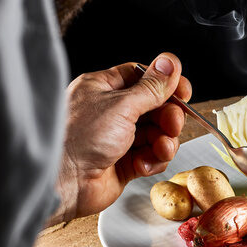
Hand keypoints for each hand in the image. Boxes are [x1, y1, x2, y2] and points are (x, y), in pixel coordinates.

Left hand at [46, 53, 191, 226]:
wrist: (63, 182)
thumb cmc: (78, 138)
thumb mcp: (121, 105)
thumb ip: (151, 87)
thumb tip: (170, 64)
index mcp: (103, 89)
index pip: (142, 78)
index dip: (166, 84)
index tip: (183, 92)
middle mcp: (111, 112)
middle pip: (155, 108)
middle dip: (168, 117)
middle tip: (172, 124)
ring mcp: (118, 139)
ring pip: (157, 134)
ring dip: (164, 142)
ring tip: (160, 148)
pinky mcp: (124, 163)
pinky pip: (151, 157)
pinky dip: (153, 160)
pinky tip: (143, 164)